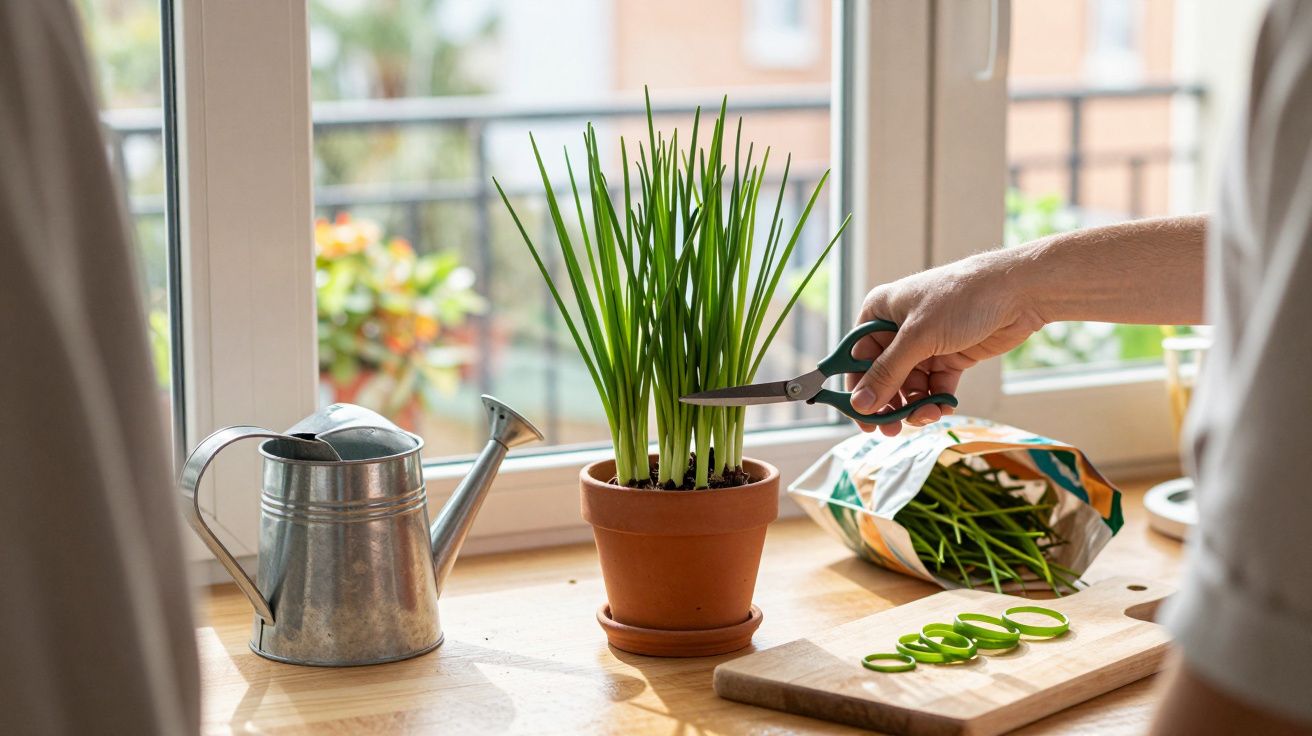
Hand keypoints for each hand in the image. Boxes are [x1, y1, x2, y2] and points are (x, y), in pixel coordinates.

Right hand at [845, 251, 1045, 435]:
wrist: (1017, 292)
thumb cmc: (961, 298)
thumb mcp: (917, 337)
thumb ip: (887, 373)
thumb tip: (860, 404)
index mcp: (880, 313)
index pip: (857, 357)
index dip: (857, 389)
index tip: (862, 418)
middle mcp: (898, 329)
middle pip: (883, 376)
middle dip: (888, 403)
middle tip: (892, 430)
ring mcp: (925, 344)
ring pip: (909, 386)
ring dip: (915, 405)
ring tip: (927, 415)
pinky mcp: (950, 357)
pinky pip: (934, 387)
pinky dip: (936, 400)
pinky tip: (943, 407)